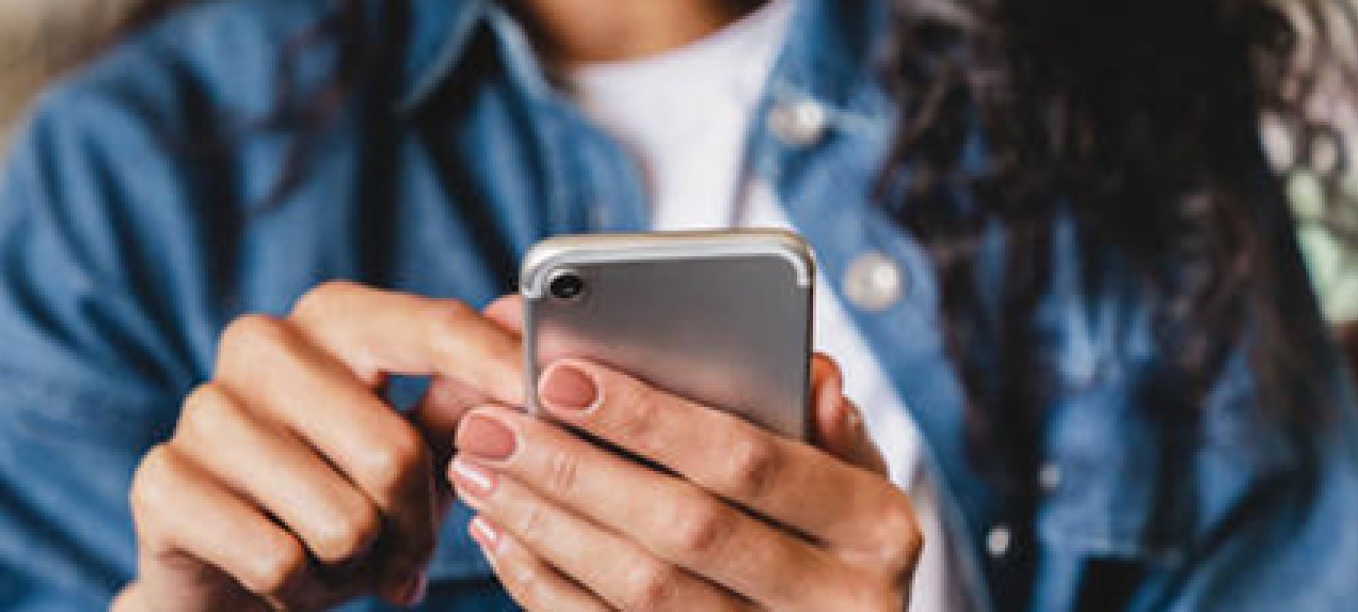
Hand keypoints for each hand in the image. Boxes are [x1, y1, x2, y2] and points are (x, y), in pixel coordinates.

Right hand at [115, 284, 527, 610]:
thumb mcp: (413, 449)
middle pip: (393, 452)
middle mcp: (261, 344)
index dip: (496, 368)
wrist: (226, 577)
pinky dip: (301, 591)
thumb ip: (466, 398)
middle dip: (415, 526)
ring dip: (356, 565)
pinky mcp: (161, 482)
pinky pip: (279, 560)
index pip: (431, 327)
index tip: (549, 398)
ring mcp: (204, 409)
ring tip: (335, 557)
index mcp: (332, 317)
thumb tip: (527, 331)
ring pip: (341, 519)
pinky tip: (286, 578)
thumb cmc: (338, 497)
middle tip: (404, 553)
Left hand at [448, 353, 922, 610]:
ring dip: (546, 526)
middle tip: (491, 424)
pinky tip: (504, 536)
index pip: (749, 459)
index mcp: (877, 527)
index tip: (561, 375)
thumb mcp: (852, 474)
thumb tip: (815, 372)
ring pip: (641, 591)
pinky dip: (547, 587)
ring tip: (480, 469)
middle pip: (684, 527)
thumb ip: (825, 422)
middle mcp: (841, 601)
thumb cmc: (832, 533)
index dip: (651, 418)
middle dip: (575, 470)